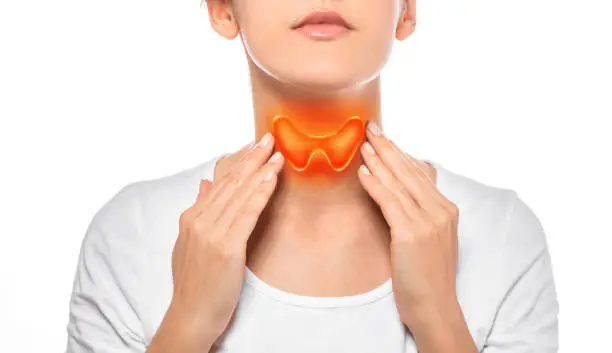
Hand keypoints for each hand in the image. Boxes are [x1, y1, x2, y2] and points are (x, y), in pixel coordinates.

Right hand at [166, 133, 283, 347]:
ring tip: (276, 152)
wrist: (191, 314)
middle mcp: (199, 221)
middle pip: (230, 183)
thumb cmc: (194, 282)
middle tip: (269, 137)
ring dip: (260, 170)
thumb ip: (198, 210)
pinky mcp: (226, 247)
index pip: (220, 183)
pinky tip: (271, 177)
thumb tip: (205, 184)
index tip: (255, 146)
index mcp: (191, 218)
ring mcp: (212, 233)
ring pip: (239, 194)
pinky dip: (260, 193)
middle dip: (252, 158)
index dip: (239, 162)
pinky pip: (247, 214)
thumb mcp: (189, 243)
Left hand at [357, 121, 459, 329]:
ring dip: (378, 160)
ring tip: (362, 143)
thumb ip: (423, 213)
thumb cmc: (428, 276)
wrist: (435, 306)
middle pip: (409, 172)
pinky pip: (389, 201)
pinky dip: (375, 184)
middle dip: (388, 148)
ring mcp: (427, 221)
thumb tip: (403, 190)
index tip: (384, 137)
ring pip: (398, 183)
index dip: (400, 153)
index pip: (420, 173)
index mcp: (447, 210)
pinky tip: (363, 172)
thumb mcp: (433, 239)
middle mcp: (440, 211)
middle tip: (370, 128)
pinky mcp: (411, 234)